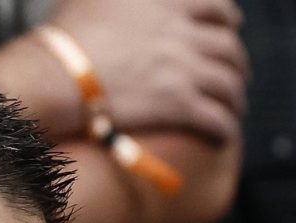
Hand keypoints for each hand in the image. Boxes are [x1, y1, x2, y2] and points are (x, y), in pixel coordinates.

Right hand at [45, 0, 248, 143]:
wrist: (57, 73)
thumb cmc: (67, 35)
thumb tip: (120, 0)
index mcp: (168, 2)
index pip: (216, 7)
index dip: (229, 20)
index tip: (232, 27)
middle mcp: (182, 33)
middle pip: (228, 49)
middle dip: (238, 64)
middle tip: (237, 75)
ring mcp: (185, 69)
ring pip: (228, 86)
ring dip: (235, 99)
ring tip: (233, 110)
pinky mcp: (180, 105)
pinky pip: (217, 119)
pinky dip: (226, 129)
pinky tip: (223, 137)